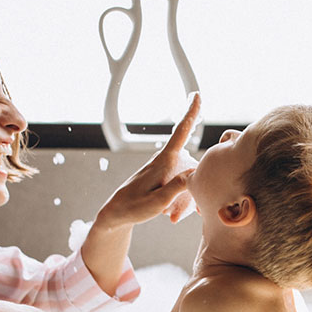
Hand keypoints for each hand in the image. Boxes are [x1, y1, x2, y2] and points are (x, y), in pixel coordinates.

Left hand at [97, 93, 201, 228]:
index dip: (190, 113)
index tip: (196, 94)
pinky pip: (182, 189)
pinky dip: (181, 204)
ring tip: (169, 217)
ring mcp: (166, 172)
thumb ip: (176, 188)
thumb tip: (195, 172)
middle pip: (193, 167)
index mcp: (163, 162)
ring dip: (184, 202)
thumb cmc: (133, 208)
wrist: (115, 215)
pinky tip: (170, 216)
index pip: (180, 132)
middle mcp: (165, 162)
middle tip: (175, 211)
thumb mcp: (156, 202)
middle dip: (192, 189)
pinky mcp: (165, 181)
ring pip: (188, 181)